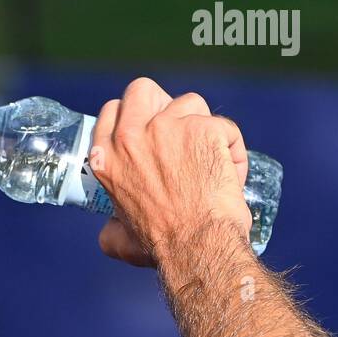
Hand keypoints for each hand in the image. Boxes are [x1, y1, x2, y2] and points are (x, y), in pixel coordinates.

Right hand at [89, 78, 251, 267]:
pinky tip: (231, 172)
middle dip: (162, 103)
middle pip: (143, 90)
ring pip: (190, 104)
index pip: (113, 110)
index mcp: (105, 157)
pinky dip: (232, 147)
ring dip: (202, 126)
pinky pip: (224, 127)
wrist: (197, 246)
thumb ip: (110, 230)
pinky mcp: (203, 128)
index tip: (148, 128)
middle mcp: (130, 136)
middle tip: (179, 129)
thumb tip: (109, 231)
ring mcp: (167, 128)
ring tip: (210, 157)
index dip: (133, 115)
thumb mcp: (119, 239)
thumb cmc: (161, 245)